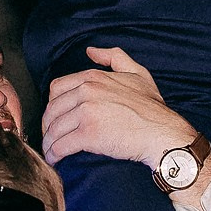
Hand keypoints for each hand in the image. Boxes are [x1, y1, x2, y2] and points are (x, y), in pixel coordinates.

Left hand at [41, 46, 193, 168]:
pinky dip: (54, 154)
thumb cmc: (152, 108)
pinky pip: (61, 145)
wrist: (162, 133)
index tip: (56, 117)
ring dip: (49, 142)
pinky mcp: (89, 135)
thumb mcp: (137, 73)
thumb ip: (114, 57)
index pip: (57, 88)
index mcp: (93, 78)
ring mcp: (87, 113)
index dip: (53, 105)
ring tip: (50, 151)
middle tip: (51, 137)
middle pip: (52, 109)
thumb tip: (90, 51)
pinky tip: (55, 159)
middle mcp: (87, 91)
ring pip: (54, 128)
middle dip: (48, 125)